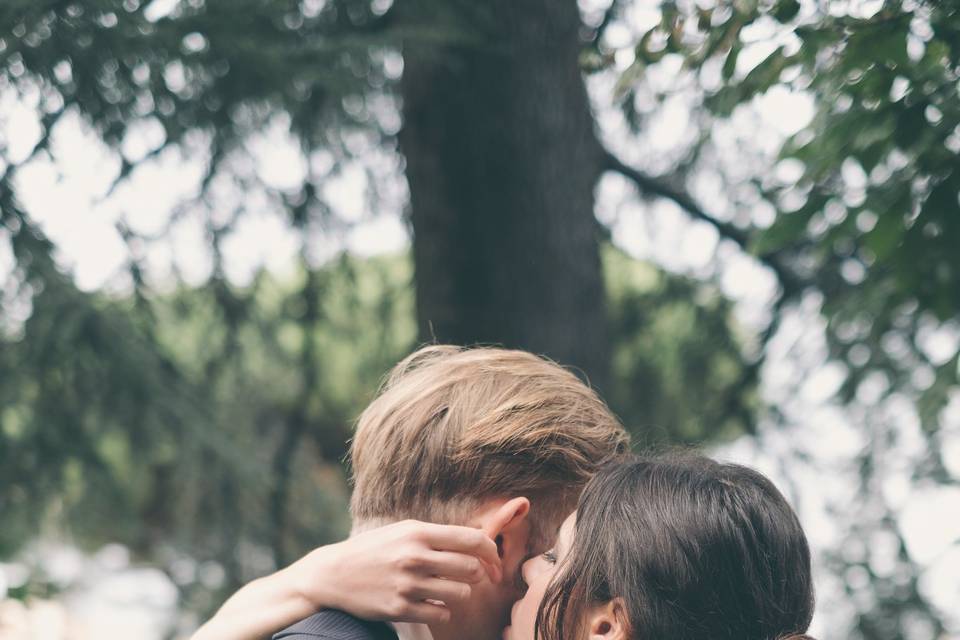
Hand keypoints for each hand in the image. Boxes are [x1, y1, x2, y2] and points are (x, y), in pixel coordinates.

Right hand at [288, 519, 501, 624]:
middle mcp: (414, 556)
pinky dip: (442, 609)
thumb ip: (438, 535)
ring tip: (448, 589)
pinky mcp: (400, 609)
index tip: (495, 561)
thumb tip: (479, 540)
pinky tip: (430, 602)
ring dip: (461, 593)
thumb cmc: (374, 549)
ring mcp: (407, 584)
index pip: (472, 539)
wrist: (333, 574)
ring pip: (461, 593)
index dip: (492, 551)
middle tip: (475, 578)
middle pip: (472, 568)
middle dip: (479, 574)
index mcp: (418, 532)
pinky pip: (441, 613)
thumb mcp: (404, 530)